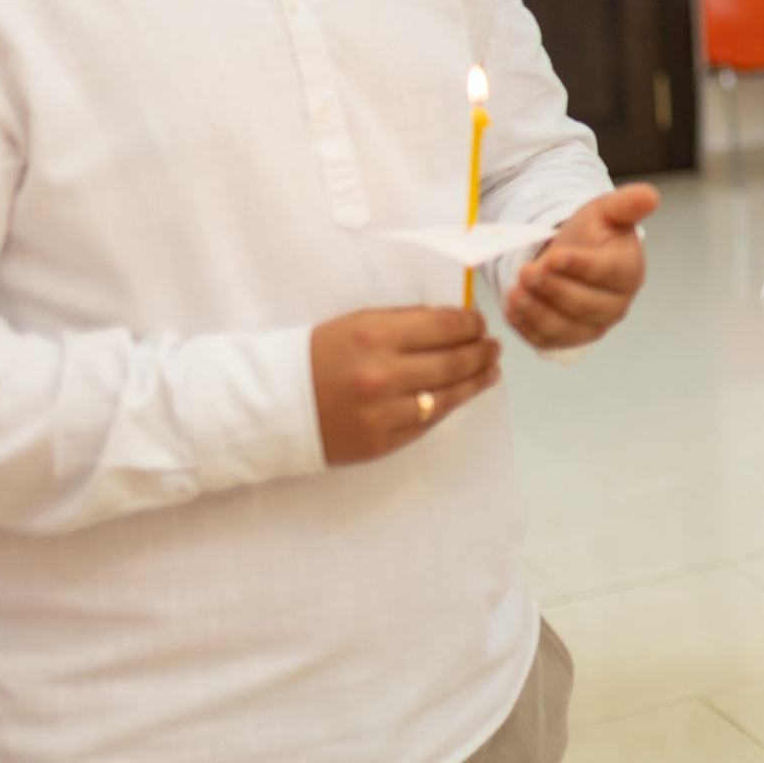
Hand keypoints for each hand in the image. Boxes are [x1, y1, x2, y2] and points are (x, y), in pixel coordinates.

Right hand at [312, 306, 500, 464]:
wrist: (271, 404)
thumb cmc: (317, 355)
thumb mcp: (356, 323)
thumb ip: (404, 321)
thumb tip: (453, 320)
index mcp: (375, 335)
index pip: (445, 326)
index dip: (471, 324)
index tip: (479, 324)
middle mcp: (383, 374)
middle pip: (454, 361)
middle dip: (481, 352)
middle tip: (492, 347)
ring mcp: (383, 412)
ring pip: (449, 395)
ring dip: (476, 380)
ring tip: (489, 370)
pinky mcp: (381, 442)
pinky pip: (428, 422)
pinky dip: (448, 405)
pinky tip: (460, 394)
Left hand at [504, 183, 659, 350]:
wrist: (570, 255)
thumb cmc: (592, 234)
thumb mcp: (606, 212)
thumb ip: (626, 204)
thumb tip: (650, 195)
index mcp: (629, 273)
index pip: (607, 273)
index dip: (581, 266)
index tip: (555, 256)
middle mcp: (616, 305)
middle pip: (586, 305)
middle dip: (553, 289)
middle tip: (527, 272)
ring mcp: (592, 326)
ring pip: (565, 327)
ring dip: (537, 311)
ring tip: (515, 293)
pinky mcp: (568, 340)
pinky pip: (548, 340)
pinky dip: (528, 327)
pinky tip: (514, 309)